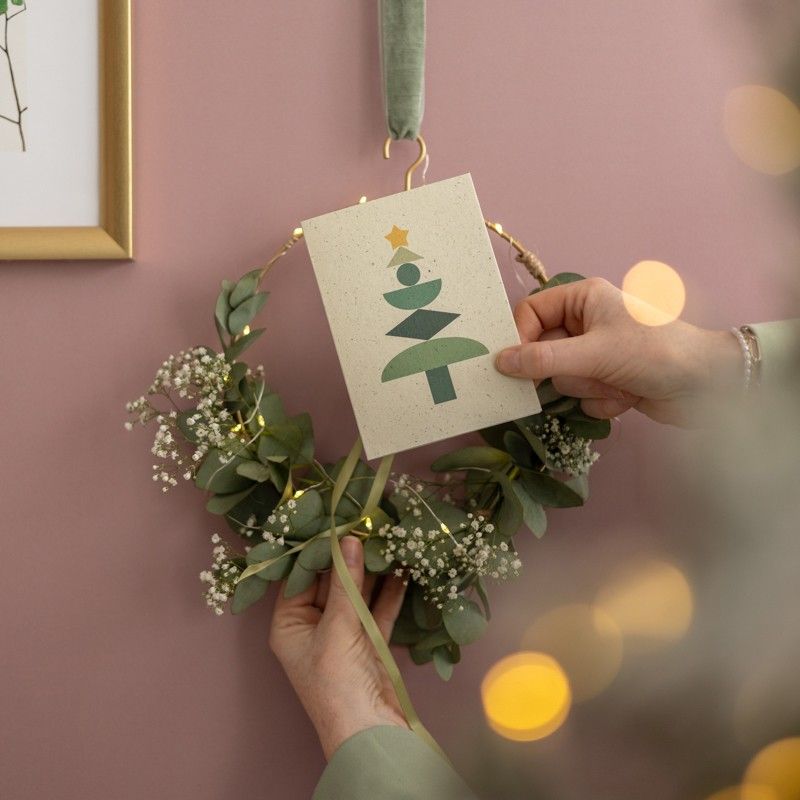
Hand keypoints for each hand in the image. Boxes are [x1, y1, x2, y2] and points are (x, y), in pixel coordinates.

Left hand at [268, 536, 408, 759]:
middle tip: (367, 524)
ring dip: (373, 571)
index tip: (334, 521)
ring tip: (387, 539)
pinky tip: (402, 570)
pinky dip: (389, 592)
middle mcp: (313, 626)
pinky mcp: (369, 642)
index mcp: (289, 624)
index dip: (316, 549)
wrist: (367, 732)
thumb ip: (345, 583)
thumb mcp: (337, 628)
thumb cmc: (336, 684)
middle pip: (330, 582)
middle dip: (349, 557)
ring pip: (357, 594)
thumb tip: (348, 540)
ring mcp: (342, 634)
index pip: (299, 576)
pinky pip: (378, 610)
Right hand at [495, 278, 741, 425]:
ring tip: (617, 384)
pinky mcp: (606, 381)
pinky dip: (601, 402)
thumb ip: (543, 360)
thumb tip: (500, 362)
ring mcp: (596, 354)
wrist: (707, 387)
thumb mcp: (594, 353)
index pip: (531, 313)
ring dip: (588, 388)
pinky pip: (581, 397)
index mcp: (583, 299)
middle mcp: (587, 323)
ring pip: (562, 379)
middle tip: (584, 375)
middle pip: (543, 351)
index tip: (514, 365)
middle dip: (565, 371)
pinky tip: (627, 397)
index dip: (520, 338)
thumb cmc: (654, 353)